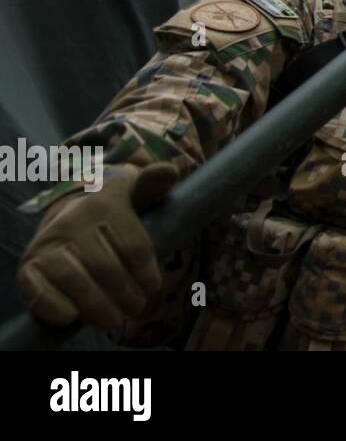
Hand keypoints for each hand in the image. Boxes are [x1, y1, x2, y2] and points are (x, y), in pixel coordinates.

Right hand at [17, 162, 178, 329]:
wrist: (64, 217)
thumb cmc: (109, 214)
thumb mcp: (132, 195)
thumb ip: (152, 185)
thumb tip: (172, 171)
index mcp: (105, 203)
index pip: (134, 246)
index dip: (147, 273)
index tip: (153, 288)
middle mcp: (73, 221)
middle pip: (107, 267)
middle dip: (126, 294)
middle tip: (136, 308)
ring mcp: (48, 244)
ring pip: (77, 280)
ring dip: (98, 306)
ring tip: (113, 319)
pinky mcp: (28, 266)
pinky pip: (41, 292)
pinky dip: (57, 308)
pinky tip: (73, 317)